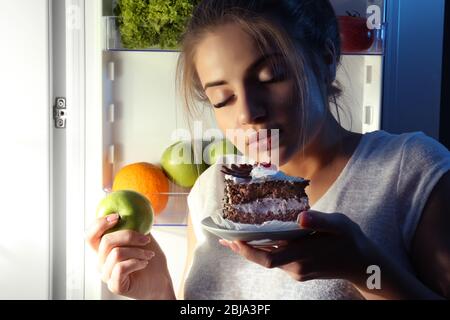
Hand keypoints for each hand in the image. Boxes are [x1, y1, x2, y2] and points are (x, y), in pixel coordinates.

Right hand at [85, 213, 174, 299]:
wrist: (160, 280)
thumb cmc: (150, 259)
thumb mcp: (141, 238)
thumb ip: (133, 226)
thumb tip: (132, 208)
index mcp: (104, 250)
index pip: (90, 236)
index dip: (99, 224)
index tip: (117, 216)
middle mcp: (102, 263)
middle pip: (106, 242)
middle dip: (129, 236)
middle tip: (146, 238)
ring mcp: (107, 275)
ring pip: (116, 253)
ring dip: (138, 251)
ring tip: (148, 254)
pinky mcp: (115, 286)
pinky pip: (121, 268)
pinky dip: (136, 262)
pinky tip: (144, 263)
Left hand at [219, 210, 370, 282]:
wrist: (363, 265)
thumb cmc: (351, 241)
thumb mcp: (339, 226)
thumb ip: (320, 221)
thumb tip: (301, 216)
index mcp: (303, 256)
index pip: (268, 258)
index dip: (248, 251)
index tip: (232, 239)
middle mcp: (296, 267)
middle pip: (262, 260)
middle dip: (242, 250)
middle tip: (224, 237)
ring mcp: (297, 271)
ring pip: (268, 261)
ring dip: (251, 250)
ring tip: (234, 237)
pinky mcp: (299, 271)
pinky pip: (276, 261)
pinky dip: (263, 251)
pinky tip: (257, 240)